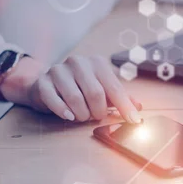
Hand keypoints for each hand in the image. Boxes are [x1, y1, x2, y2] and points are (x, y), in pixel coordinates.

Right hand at [0, 56, 141, 122]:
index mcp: (97, 63)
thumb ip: (120, 98)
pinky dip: (63, 112)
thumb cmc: (80, 88)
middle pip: (95, 93)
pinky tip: (69, 117)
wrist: (45, 83)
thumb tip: (139, 108)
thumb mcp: (102, 90)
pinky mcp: (43, 82)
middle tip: (95, 117)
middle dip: (98, 112)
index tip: (133, 121)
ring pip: (75, 98)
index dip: (124, 106)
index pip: (114, 87)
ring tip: (81, 116)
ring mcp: (59, 70)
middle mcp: (78, 62)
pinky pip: (54, 100)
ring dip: (81, 114)